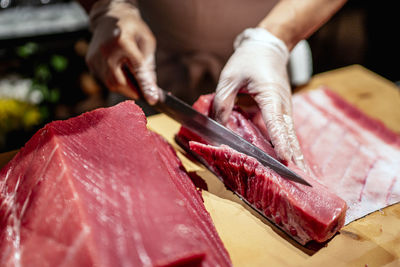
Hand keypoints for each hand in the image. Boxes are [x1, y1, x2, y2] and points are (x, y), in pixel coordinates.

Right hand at [86, 0, 159, 103]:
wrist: (110, 17)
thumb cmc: (133, 29)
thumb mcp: (147, 43)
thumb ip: (149, 67)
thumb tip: (152, 91)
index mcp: (122, 41)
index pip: (136, 70)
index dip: (145, 86)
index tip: (152, 99)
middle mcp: (105, 50)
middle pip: (118, 82)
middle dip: (132, 90)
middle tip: (143, 92)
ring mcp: (95, 56)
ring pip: (110, 83)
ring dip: (124, 86)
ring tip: (132, 77)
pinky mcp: (90, 62)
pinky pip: (104, 79)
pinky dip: (115, 80)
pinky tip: (121, 71)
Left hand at [212, 28, 304, 168]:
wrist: (268, 47)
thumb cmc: (249, 59)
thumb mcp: (229, 77)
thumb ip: (222, 101)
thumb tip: (217, 126)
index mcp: (270, 95)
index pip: (276, 122)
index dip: (280, 142)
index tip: (286, 159)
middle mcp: (282, 105)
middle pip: (289, 134)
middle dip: (294, 156)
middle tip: (299, 178)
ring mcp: (284, 109)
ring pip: (290, 135)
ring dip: (294, 154)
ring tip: (300, 175)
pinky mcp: (281, 111)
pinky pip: (285, 131)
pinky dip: (289, 145)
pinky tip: (290, 160)